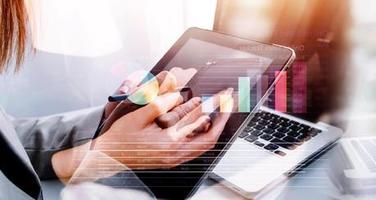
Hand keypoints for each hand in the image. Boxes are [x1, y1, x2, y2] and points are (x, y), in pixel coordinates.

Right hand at [93, 74, 232, 168]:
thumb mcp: (137, 116)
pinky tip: (205, 125)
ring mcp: (175, 159)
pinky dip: (204, 135)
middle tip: (230, 101)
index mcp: (169, 142)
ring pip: (205, 144)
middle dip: (223, 116)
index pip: (199, 119)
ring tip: (222, 111)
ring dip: (216, 127)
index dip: (214, 104)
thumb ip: (159, 105)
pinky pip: (196, 149)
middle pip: (210, 136)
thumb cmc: (120, 138)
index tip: (224, 93)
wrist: (107, 157)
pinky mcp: (173, 159)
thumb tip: (177, 96)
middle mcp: (176, 153)